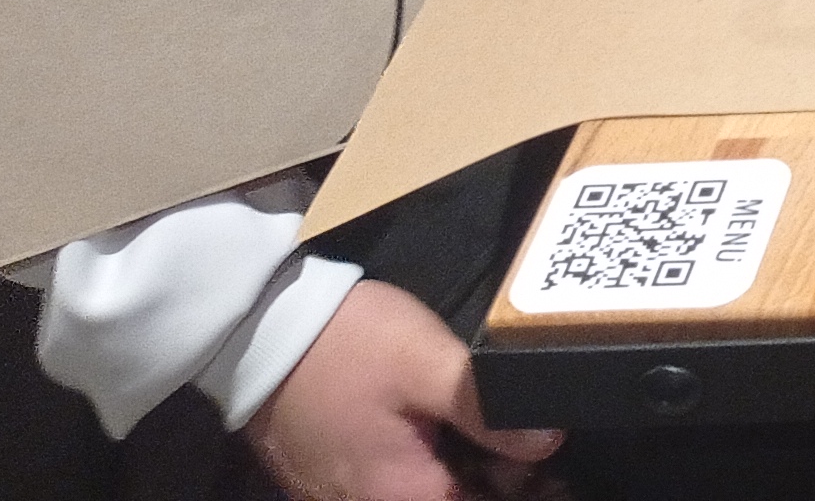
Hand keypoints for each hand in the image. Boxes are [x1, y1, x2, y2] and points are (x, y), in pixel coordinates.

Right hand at [242, 281, 562, 500]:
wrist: (260, 330)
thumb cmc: (349, 347)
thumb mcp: (427, 364)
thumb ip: (486, 408)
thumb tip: (547, 442)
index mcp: (403, 499)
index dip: (528, 493)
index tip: (555, 476)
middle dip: (498, 483)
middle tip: (536, 452)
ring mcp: (341, 497)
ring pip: (424, 494)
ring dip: (466, 474)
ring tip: (504, 439)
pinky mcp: (325, 476)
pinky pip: (392, 484)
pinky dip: (430, 466)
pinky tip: (453, 433)